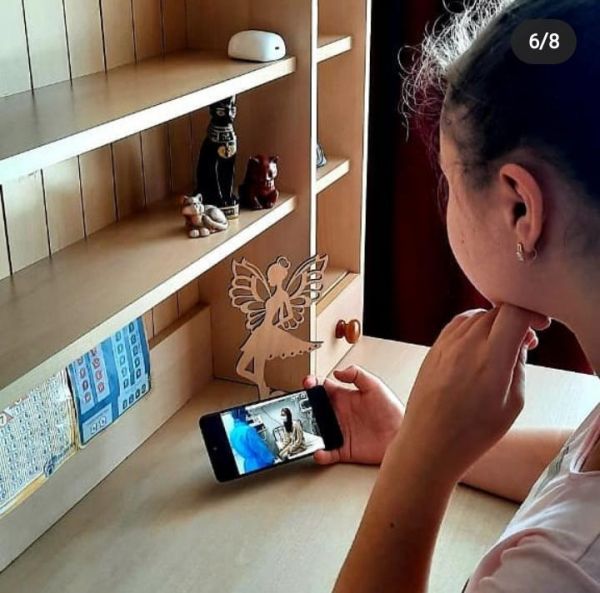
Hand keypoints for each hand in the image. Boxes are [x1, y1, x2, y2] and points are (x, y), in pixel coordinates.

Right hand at [303, 366, 404, 464]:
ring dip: (309, 432)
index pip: (323, 388)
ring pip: (317, 431)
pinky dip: (320, 454)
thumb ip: (357, 375)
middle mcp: (339, 414)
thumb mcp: (375, 386)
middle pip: (315, 409)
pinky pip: (328, 453)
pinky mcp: (344, 449)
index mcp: (344, 397)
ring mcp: (340, 432)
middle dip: (304, 408)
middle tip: (300, 408)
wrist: (402, 434)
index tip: (307, 383)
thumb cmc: (392, 410)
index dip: (312, 384)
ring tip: (305, 431)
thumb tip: (338, 371)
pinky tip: (319, 452)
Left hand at [392, 305, 549, 481]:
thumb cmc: (473, 432)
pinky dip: (473, 327)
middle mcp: (466, 344)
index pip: (514, 313)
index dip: (531, 314)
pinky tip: (479, 346)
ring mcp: (446, 344)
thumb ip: (519, 365)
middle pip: (497, 311)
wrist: (429, 442)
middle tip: (524, 342)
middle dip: (515, 320)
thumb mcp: (513, 403)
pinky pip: (457, 325)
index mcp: (492, 357)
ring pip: (477, 315)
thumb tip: (519, 343)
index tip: (538, 327)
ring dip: (494, 323)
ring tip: (501, 346)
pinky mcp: (434, 349)